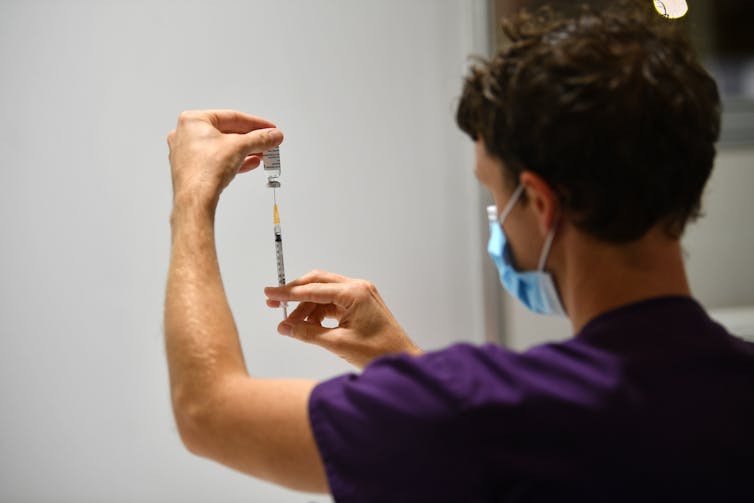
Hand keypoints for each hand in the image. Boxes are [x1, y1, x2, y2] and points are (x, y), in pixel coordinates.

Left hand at [167, 110, 283, 210]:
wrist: (195, 198)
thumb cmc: (204, 170)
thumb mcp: (240, 147)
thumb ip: (260, 139)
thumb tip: (272, 135)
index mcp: (193, 120)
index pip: (231, 117)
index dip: (255, 123)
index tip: (268, 128)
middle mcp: (186, 134)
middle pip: (227, 132)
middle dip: (250, 139)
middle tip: (267, 141)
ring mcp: (188, 152)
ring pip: (223, 147)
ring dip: (245, 150)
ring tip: (261, 153)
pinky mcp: (192, 168)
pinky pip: (217, 159)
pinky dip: (234, 160)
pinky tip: (249, 162)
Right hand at [264, 270, 421, 368]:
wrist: (402, 359)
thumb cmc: (379, 352)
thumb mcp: (337, 343)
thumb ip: (308, 333)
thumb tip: (285, 327)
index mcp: (354, 293)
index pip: (313, 289)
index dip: (288, 293)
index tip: (269, 294)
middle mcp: (357, 288)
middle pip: (317, 283)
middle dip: (295, 294)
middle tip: (274, 304)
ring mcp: (360, 294)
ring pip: (323, 293)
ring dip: (305, 307)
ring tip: (290, 325)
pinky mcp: (361, 304)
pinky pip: (333, 302)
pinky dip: (318, 312)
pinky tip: (307, 324)